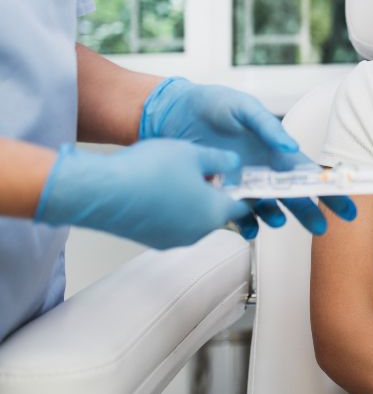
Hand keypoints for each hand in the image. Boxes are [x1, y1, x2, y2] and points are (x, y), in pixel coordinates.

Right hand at [35, 139, 249, 249]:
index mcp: (214, 212)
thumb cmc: (147, 172)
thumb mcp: (194, 153)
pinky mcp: (151, 240)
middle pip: (219, 213)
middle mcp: (197, 232)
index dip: (249, 192)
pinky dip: (173, 209)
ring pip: (194, 219)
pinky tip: (159, 188)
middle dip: (217, 193)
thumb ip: (221, 160)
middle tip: (210, 173)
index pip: (245, 207)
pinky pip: (172, 224)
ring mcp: (172, 239)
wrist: (101, 190)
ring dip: (193, 201)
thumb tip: (233, 163)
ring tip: (179, 176)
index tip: (250, 184)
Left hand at [139, 78, 355, 235]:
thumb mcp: (243, 108)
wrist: (173, 113)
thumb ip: (267, 126)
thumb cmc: (212, 104)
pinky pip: (238, 216)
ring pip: (269, 209)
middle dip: (310, 213)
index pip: (309, 173)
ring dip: (275, 218)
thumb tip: (290, 146)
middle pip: (294, 197)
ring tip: (277, 221)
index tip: (344, 206)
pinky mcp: (221, 193)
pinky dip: (245, 225)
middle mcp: (264, 170)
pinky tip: (248, 228)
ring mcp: (243, 184)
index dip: (328, 190)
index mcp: (276, 150)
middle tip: (321, 229)